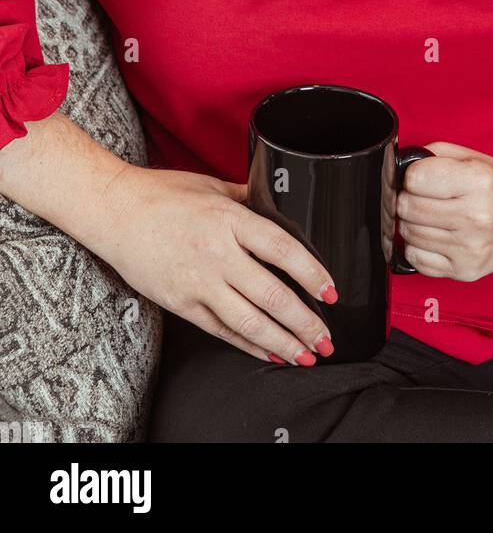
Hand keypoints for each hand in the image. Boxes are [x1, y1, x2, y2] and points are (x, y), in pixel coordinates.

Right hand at [96, 164, 337, 365]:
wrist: (114, 211)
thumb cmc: (161, 194)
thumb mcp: (213, 185)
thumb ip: (248, 198)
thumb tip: (279, 205)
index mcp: (229, 219)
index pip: (282, 249)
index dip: (311, 273)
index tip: (330, 291)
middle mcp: (217, 254)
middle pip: (272, 295)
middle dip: (305, 322)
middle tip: (326, 337)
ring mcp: (198, 283)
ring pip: (249, 322)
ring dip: (283, 342)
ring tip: (306, 354)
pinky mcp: (181, 303)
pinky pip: (222, 330)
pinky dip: (249, 345)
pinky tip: (270, 352)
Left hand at [395, 142, 492, 280]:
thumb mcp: (469, 156)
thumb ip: (432, 155)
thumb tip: (397, 170)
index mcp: (478, 182)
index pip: (416, 178)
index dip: (413, 176)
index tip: (422, 177)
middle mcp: (476, 217)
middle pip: (409, 207)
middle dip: (408, 199)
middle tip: (422, 197)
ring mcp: (471, 248)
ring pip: (409, 234)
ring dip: (412, 223)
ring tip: (432, 216)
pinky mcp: (466, 271)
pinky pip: (417, 260)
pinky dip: (418, 247)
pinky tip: (436, 236)